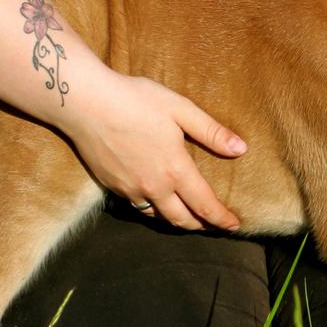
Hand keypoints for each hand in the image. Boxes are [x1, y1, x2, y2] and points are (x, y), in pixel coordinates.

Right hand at [67, 73, 246, 231]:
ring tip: (185, 216)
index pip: (205, 204)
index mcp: (175, 169)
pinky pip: (136, 206)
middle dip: (200, 225)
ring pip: (156, 216)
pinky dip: (150, 209)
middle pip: (181, 219)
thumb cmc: (135, 100)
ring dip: (174, 220)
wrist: (86, 104)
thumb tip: (240, 148)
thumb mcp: (179, 109)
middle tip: (212, 226)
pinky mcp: (111, 186)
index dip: (221, 218)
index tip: (234, 226)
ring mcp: (130, 190)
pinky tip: (152, 201)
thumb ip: (211, 131)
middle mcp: (154, 187)